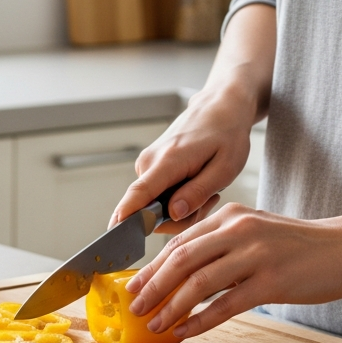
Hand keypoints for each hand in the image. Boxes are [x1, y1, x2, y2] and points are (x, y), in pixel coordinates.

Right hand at [109, 89, 258, 233]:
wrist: (219, 108)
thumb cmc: (226, 134)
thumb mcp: (225, 167)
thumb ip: (197, 193)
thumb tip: (173, 213)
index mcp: (168, 161)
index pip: (138, 194)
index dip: (126, 216)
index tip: (115, 235)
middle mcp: (149, 163)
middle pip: (151, 210)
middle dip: (180, 217)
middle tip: (210, 200)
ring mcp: (147, 164)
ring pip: (156, 206)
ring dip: (182, 207)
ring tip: (206, 188)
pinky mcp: (149, 167)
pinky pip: (158, 195)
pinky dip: (178, 198)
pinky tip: (196, 183)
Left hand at [124, 204, 341, 337]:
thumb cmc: (300, 247)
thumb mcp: (255, 232)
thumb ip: (221, 246)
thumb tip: (182, 274)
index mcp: (230, 216)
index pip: (178, 242)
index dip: (151, 267)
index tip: (133, 285)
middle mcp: (238, 229)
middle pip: (180, 260)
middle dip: (152, 287)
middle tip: (134, 307)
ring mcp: (255, 254)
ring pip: (198, 283)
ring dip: (171, 307)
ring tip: (155, 324)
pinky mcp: (272, 280)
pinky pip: (225, 305)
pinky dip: (200, 321)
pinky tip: (185, 332)